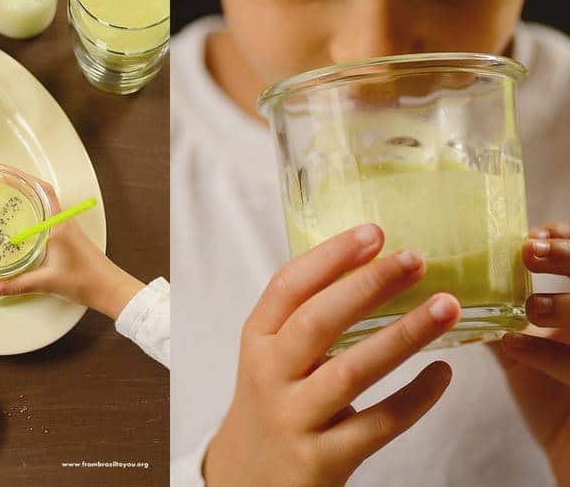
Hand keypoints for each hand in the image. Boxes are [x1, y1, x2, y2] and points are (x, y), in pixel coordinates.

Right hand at [0, 170, 143, 319]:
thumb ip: (17, 285)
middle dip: (21, 182)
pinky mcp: (69, 236)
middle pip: (41, 191)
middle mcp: (63, 222)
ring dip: (29, 194)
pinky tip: (24, 219)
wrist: (110, 288)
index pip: (40, 190)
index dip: (21, 178)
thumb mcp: (47, 282)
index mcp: (59, 225)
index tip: (4, 173)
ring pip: (46, 202)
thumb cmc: (87, 281)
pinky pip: (49, 214)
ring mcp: (67, 227)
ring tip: (7, 195)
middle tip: (0, 181)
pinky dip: (35, 209)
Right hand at [204, 224, 460, 486]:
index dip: (330, 256)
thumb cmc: (272, 400)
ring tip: (446, 307)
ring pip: (351, 370)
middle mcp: (269, 374)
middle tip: (415, 259)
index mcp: (258, 339)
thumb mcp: (271, 356)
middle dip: (368, 285)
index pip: (288, 286)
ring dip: (402, 335)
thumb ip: (305, 318)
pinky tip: (443, 374)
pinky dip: (415, 398)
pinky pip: (378, 424)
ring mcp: (293, 417)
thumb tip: (373, 267)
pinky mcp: (321, 459)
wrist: (247, 478)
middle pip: (318, 320)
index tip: (373, 232)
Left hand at [491, 221, 569, 483]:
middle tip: (529, 250)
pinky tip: (513, 344)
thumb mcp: (526, 345)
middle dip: (569, 258)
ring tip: (528, 306)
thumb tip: (450, 281)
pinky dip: (544, 354)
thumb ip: (500, 313)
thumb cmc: (550, 393)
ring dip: (562, 306)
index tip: (532, 235)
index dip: (565, 240)